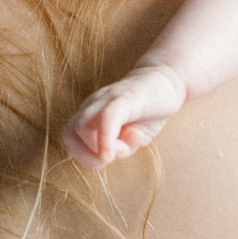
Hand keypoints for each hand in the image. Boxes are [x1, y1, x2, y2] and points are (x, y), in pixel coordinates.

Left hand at [62, 64, 186, 168]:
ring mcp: (106, 99)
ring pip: (82, 127)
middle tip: (117, 154)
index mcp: (90, 116)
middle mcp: (92, 105)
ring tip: (126, 146)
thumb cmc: (148, 111)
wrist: (168, 80)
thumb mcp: (133, 138)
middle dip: (88, 157)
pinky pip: (107, 117)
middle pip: (69, 136)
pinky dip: (106, 138)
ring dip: (99, 148)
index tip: (111, 158)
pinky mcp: (124, 97)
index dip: (85, 158)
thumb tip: (113, 152)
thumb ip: (120, 148)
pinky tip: (120, 150)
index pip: (71, 141)